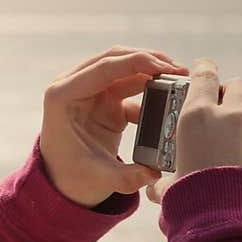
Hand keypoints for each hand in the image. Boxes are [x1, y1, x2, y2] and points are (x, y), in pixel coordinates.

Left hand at [39, 46, 189, 207]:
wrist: (61, 183)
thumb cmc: (72, 178)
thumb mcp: (98, 179)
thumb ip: (126, 177)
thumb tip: (154, 172)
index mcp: (63, 96)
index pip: (103, 68)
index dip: (136, 62)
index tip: (165, 68)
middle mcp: (73, 86)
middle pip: (114, 59)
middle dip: (148, 60)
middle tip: (180, 70)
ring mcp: (89, 90)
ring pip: (124, 67)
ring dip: (151, 69)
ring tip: (180, 78)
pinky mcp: (103, 99)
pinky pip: (129, 83)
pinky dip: (149, 87)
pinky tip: (169, 98)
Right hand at [145, 56, 241, 204]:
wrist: (228, 228)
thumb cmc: (190, 203)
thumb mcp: (167, 190)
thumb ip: (162, 181)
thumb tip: (155, 187)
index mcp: (198, 117)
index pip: (204, 75)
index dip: (203, 70)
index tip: (201, 72)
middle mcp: (231, 119)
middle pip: (238, 87)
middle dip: (231, 93)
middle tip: (221, 110)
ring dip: (238, 142)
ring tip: (225, 173)